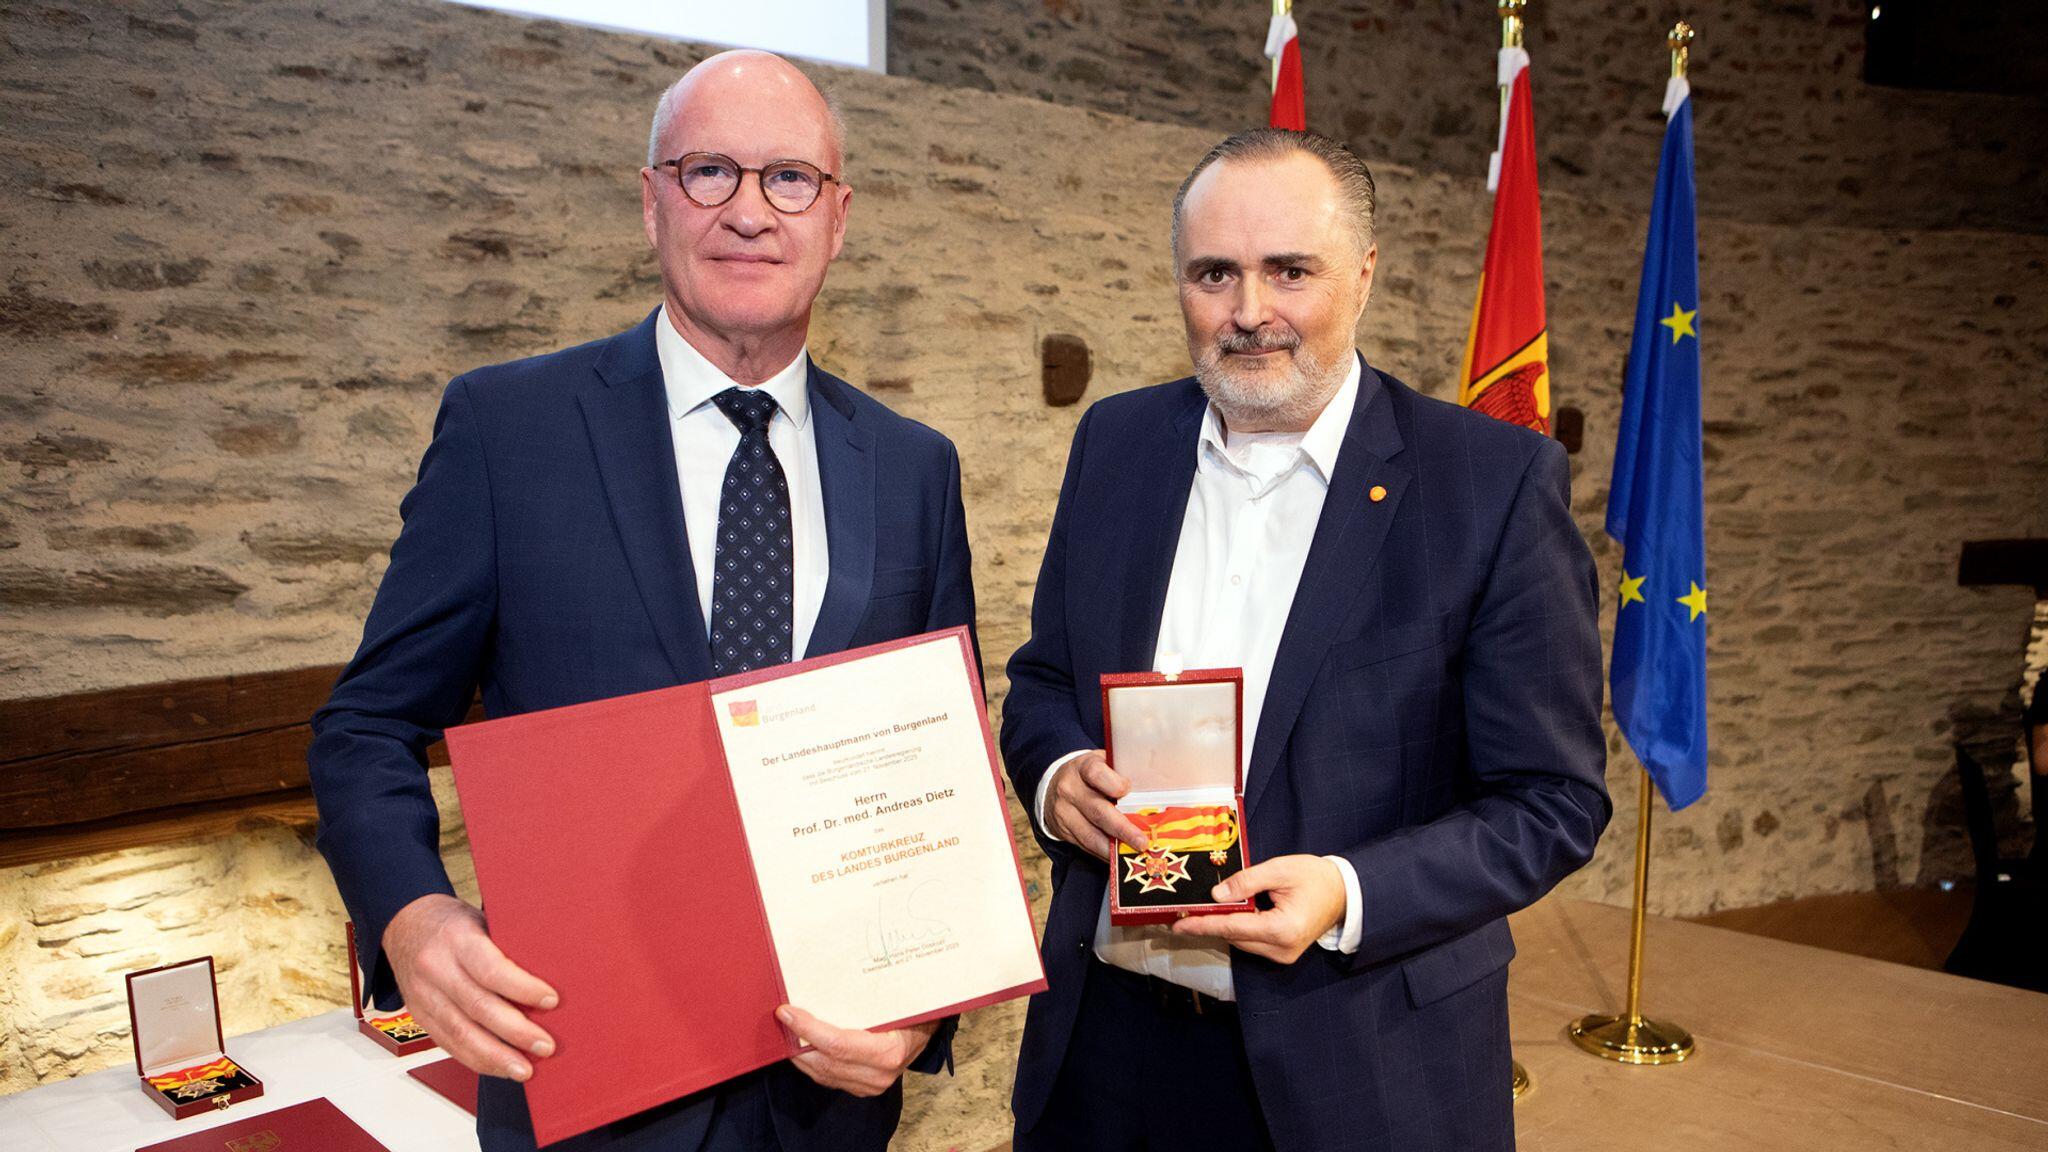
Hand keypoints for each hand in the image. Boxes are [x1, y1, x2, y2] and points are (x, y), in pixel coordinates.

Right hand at [383, 893, 557, 1080]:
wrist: (405, 924)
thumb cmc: (454, 923)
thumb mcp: (482, 920)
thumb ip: (508, 946)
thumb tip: (554, 973)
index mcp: (456, 939)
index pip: (492, 969)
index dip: (522, 988)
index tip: (551, 1001)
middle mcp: (435, 968)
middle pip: (478, 1007)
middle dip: (515, 1032)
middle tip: (545, 1046)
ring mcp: (423, 995)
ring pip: (460, 1033)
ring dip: (496, 1057)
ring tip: (525, 1069)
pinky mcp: (419, 1016)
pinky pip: (448, 1044)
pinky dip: (476, 1059)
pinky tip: (499, 1067)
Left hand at [777, 1006, 938, 1096]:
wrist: (929, 1035)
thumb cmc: (914, 1013)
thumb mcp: (899, 1001)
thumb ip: (870, 996)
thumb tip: (832, 969)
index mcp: (888, 1052)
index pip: (838, 1044)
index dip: (808, 1029)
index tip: (788, 1012)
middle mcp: (878, 1074)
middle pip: (824, 1061)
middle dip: (798, 1040)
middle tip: (781, 1019)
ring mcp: (869, 1086)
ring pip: (822, 1073)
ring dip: (800, 1053)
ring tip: (786, 1031)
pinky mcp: (861, 1089)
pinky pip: (828, 1078)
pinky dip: (811, 1062)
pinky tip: (801, 1046)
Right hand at [1045, 751, 1148, 862]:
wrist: (1055, 784)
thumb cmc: (1089, 775)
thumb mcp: (1102, 764)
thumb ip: (1122, 774)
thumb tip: (1155, 790)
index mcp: (1083, 767)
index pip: (1096, 774)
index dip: (1114, 784)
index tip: (1129, 791)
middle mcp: (1070, 789)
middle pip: (1097, 811)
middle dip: (1122, 829)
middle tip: (1142, 841)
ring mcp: (1063, 812)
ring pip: (1090, 835)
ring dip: (1113, 848)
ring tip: (1132, 854)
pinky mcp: (1062, 831)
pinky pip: (1084, 846)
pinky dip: (1103, 853)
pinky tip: (1117, 856)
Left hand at [1169, 854, 1346, 964]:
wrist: (1344, 893)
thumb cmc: (1315, 877)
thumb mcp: (1279, 870)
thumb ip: (1246, 882)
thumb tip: (1216, 895)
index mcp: (1282, 929)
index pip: (1233, 927)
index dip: (1203, 925)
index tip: (1178, 925)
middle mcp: (1281, 949)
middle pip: (1234, 937)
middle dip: (1207, 925)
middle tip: (1180, 915)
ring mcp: (1283, 955)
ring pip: (1241, 941)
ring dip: (1222, 927)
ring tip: (1197, 915)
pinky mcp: (1283, 953)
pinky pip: (1251, 942)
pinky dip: (1237, 929)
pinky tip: (1224, 916)